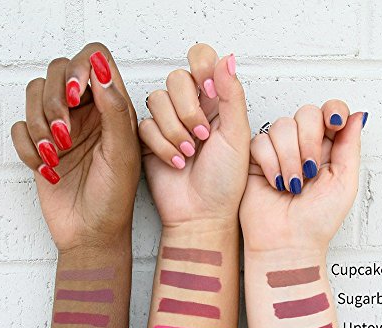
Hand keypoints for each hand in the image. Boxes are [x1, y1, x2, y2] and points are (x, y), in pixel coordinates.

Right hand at [11, 43, 139, 250]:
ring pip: (34, 95)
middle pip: (57, 71)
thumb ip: (115, 110)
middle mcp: (87, 114)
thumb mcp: (122, 154)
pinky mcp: (40, 146)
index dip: (80, 68)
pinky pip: (19, 127)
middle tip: (64, 134)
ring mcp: (62, 128)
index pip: (95, 60)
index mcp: (113, 110)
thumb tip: (100, 67)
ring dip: (38, 124)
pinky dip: (27, 147)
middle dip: (53, 101)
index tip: (75, 95)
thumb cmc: (114, 200)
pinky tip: (46, 169)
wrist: (91, 235)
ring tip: (55, 154)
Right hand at [140, 44, 249, 226]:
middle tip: (200, 135)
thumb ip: (231, 95)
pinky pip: (144, 125)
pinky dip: (161, 145)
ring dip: (174, 129)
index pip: (202, 59)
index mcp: (217, 102)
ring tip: (189, 153)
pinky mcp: (149, 140)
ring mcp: (169, 123)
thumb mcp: (237, 136)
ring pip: (157, 100)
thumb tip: (226, 59)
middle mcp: (192, 108)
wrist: (202, 215)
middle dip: (187, 108)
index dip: (200, 68)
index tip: (208, 92)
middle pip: (176, 78)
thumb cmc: (225, 183)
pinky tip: (175, 161)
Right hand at [240, 101, 367, 251]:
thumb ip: (350, 147)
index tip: (335, 124)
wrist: (287, 243)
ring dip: (290, 158)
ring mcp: (278, 152)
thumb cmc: (316, 222)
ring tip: (292, 185)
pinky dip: (270, 163)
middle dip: (310, 141)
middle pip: (306, 114)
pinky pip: (260, 142)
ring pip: (282, 126)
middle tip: (310, 171)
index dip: (332, 111)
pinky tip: (275, 183)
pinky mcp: (255, 160)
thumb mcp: (344, 183)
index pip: (330, 112)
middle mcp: (302, 147)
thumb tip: (357, 116)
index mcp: (327, 150)